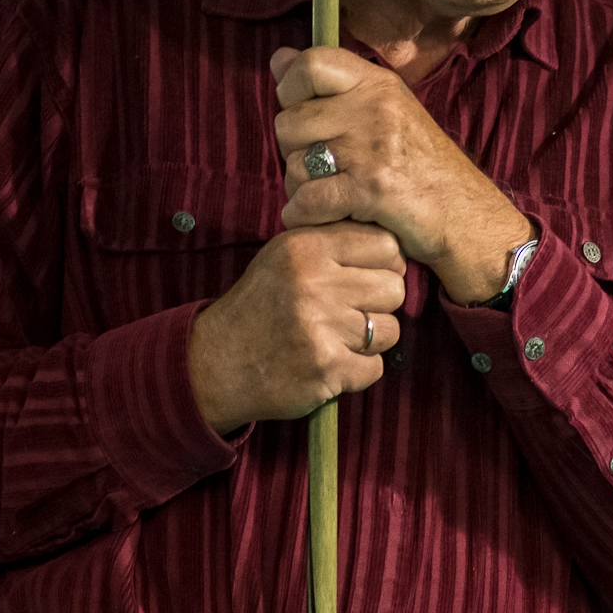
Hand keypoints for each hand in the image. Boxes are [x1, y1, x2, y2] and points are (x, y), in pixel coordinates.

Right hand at [189, 221, 405, 432]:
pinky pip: (374, 368)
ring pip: (390, 330)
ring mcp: (321, 327)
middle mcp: (314, 282)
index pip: (385, 245)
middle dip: (380, 305)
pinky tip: (329, 363)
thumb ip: (332, 241)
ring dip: (370, 341)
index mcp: (305, 247)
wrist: (217, 363)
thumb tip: (394, 245)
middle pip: (394, 288)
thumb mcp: (284, 256)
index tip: (368, 279)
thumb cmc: (259, 306)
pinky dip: (357, 371)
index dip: (386, 265)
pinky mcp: (326, 367)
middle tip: (350, 314)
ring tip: (336, 339)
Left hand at [269, 46, 531, 305]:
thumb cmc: (420, 165)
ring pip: (294, 164)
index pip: (310, 63)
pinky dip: (305, 215)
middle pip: (289, 121)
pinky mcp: (371, 189)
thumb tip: (278, 57)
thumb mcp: (384, 110)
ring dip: (301, 187)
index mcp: (378, 83)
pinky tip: (320, 216)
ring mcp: (374, 148)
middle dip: (295, 151)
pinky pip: (308, 200)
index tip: (304, 114)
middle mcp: (376, 108)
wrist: (465, 216)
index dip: (291, 90)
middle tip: (322, 167)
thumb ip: (330, 85)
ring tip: (328, 193)